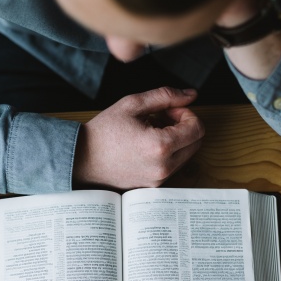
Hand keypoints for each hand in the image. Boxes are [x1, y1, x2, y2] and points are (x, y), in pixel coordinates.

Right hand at [72, 87, 203, 188]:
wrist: (82, 159)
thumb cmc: (105, 131)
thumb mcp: (133, 104)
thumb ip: (166, 96)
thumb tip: (192, 94)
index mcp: (160, 146)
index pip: (197, 128)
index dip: (187, 113)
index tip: (170, 109)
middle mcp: (164, 167)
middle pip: (196, 143)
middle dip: (184, 126)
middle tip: (162, 118)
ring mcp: (160, 179)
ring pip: (186, 154)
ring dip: (177, 139)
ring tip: (152, 130)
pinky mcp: (154, 186)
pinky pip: (173, 165)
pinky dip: (168, 152)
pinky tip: (147, 144)